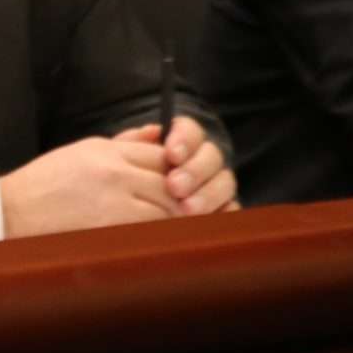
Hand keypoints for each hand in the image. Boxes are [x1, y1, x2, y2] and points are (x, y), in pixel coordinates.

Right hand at [0, 136, 185, 237]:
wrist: (12, 211)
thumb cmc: (45, 183)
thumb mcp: (84, 151)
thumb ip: (125, 143)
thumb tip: (159, 133)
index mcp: (109, 151)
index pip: (164, 155)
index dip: (179, 170)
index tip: (181, 182)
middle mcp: (116, 174)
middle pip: (172, 182)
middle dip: (184, 197)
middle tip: (189, 209)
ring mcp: (114, 204)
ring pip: (167, 210)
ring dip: (175, 219)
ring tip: (177, 226)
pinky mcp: (110, 230)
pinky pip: (149, 232)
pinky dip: (159, 235)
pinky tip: (158, 239)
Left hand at [116, 117, 241, 212]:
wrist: (120, 212)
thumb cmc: (121, 183)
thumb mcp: (120, 162)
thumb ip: (133, 144)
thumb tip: (152, 131)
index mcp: (181, 143)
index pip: (191, 132)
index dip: (185, 140)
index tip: (171, 154)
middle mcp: (202, 162)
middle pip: (211, 156)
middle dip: (194, 170)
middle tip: (175, 186)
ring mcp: (215, 186)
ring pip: (224, 183)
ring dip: (207, 195)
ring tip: (187, 209)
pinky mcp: (223, 210)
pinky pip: (232, 209)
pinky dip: (223, 214)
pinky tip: (207, 222)